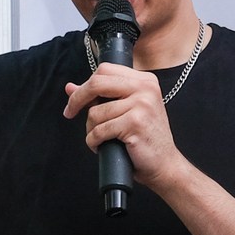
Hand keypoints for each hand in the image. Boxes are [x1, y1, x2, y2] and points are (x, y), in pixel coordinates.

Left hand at [63, 64, 186, 190]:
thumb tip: (70, 87)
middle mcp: (145, 88)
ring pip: (95, 112)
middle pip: (97, 83)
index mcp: (145, 80)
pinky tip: (101, 146)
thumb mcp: (125, 111)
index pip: (104, 70)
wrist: (164, 164)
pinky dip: (94, 142)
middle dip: (77, 100)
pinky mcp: (135, 123)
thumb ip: (99, 96)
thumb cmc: (144, 138)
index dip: (85, 85)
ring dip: (91, 129)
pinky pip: (99, 130)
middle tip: (69, 113)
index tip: (76, 100)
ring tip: (101, 138)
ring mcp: (142, 104)